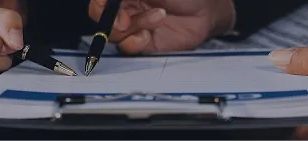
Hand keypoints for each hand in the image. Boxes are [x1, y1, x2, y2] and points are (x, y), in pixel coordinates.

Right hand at [88, 0, 234, 53]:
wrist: (206, 10)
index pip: (101, 1)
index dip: (100, 4)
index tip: (107, 4)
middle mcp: (126, 9)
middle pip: (102, 18)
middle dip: (111, 20)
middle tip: (124, 20)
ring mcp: (134, 27)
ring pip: (115, 34)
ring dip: (135, 26)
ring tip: (158, 16)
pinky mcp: (143, 44)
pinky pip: (128, 48)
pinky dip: (135, 42)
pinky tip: (149, 35)